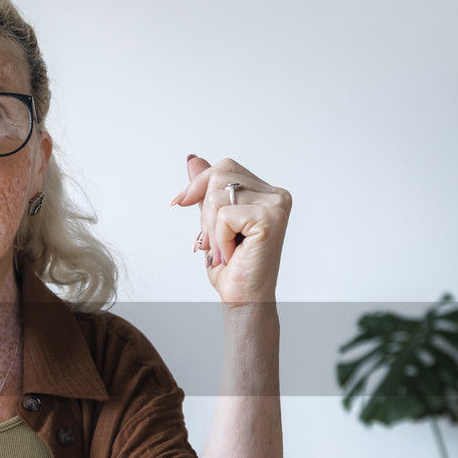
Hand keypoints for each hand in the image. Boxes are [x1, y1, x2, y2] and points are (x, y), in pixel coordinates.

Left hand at [173, 155, 291, 304]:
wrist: (244, 298)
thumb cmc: (231, 266)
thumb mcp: (212, 221)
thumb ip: (206, 190)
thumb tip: (192, 159)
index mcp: (267, 193)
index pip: (225, 168)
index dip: (198, 184)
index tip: (180, 202)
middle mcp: (277, 195)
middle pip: (219, 175)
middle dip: (204, 212)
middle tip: (215, 242)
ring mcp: (277, 204)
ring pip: (217, 195)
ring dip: (211, 229)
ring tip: (226, 249)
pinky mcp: (270, 218)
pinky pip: (223, 215)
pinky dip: (219, 238)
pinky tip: (233, 253)